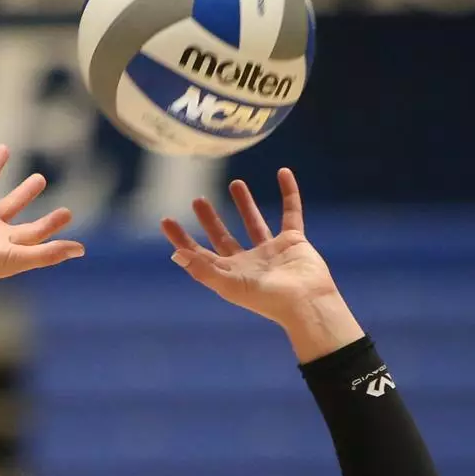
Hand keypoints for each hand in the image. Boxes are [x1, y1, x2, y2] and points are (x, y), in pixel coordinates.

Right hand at [0, 122, 83, 309]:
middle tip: (39, 179)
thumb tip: (81, 250)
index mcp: (3, 242)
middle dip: (24, 193)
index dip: (50, 223)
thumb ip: (49, 253)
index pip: (32, 230)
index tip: (67, 213)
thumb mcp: (19, 258)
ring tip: (5, 149)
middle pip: (10, 205)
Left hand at [160, 169, 363, 361]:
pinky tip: (284, 173)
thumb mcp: (230, 285)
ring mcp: (271, 251)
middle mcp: (248, 262)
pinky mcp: (294, 241)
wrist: (307, 302)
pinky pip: (291, 212)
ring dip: (245, 203)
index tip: (166, 219)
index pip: (199, 253)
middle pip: (223, 237)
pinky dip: (289, 193)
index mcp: (229, 274)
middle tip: (197, 199)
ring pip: (254, 222)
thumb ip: (203, 270)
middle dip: (210, 219)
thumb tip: (175, 255)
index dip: (182, 239)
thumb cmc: (268, 299)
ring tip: (235, 183)